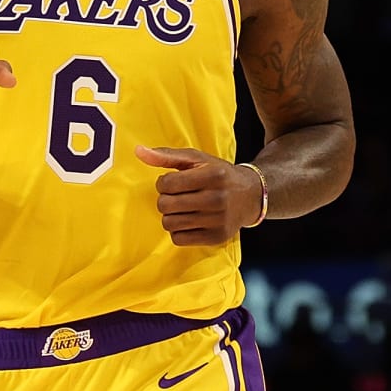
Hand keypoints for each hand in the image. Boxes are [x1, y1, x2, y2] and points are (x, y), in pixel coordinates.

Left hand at [135, 146, 262, 244]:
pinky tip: (188, 221)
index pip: (167, 183)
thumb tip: (139, 151)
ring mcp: (218, 220)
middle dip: (165, 200)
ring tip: (182, 208)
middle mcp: (218, 198)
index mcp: (213, 175)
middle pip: (166, 205)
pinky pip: (178, 239)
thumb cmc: (219, 175)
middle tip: (176, 196)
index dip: (163, 183)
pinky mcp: (216, 237)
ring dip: (170, 216)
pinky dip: (178, 231)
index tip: (172, 183)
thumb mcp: (197, 159)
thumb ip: (167, 155)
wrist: (251, 196)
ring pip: (170, 224)